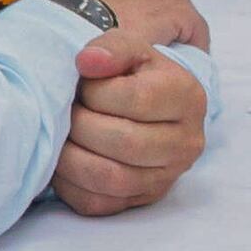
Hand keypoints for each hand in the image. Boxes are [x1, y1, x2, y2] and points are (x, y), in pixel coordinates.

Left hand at [52, 32, 208, 214]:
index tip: (85, 84)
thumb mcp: (130, 49)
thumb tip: (87, 62)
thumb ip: (112, 47)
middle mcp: (186, 143)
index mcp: (188, 98)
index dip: (98, 91)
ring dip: (71, 156)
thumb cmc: (134, 76)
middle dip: (81, 124)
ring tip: (62, 135)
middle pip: (125, 142)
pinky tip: (65, 160)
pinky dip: (70, 183)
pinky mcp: (141, 200)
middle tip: (68, 111)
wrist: (146, 109)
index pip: (137, 99)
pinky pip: (97, 203)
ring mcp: (166, 177)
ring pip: (110, 178)